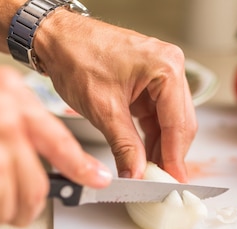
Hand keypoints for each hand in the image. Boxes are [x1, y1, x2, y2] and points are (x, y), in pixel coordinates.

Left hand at [34, 11, 196, 181]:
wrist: (56, 39)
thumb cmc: (76, 55)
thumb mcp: (103, 109)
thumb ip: (125, 146)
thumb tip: (136, 173)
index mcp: (165, 67)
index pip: (178, 123)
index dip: (175, 157)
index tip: (173, 181)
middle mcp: (169, 67)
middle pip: (180, 123)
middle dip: (170, 154)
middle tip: (161, 181)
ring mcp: (160, 75)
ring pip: (170, 122)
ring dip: (160, 148)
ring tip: (150, 173)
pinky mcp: (148, 84)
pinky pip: (156, 117)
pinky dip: (150, 137)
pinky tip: (145, 156)